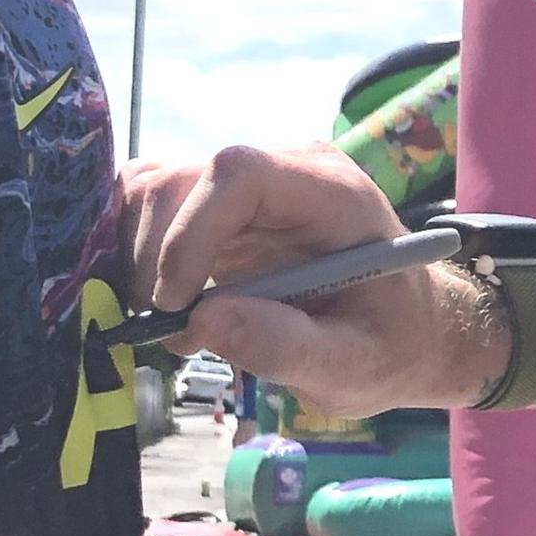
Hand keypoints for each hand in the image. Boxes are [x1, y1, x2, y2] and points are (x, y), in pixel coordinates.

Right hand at [115, 144, 506, 413]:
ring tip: (174, 324)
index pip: (237, 173)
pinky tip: (167, 306)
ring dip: (138, 260)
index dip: (191, 232)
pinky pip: (149, 205)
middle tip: (170, 332)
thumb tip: (204, 319)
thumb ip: (289, 346)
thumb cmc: (388, 345)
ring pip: (151, 189)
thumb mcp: (354, 365)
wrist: (401, 332)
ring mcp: (246, 183)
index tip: (177, 305)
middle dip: (156, 260)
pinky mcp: (214, 204)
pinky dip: (134, 255)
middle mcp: (283, 170)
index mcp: (332, 193)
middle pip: (180, 181)